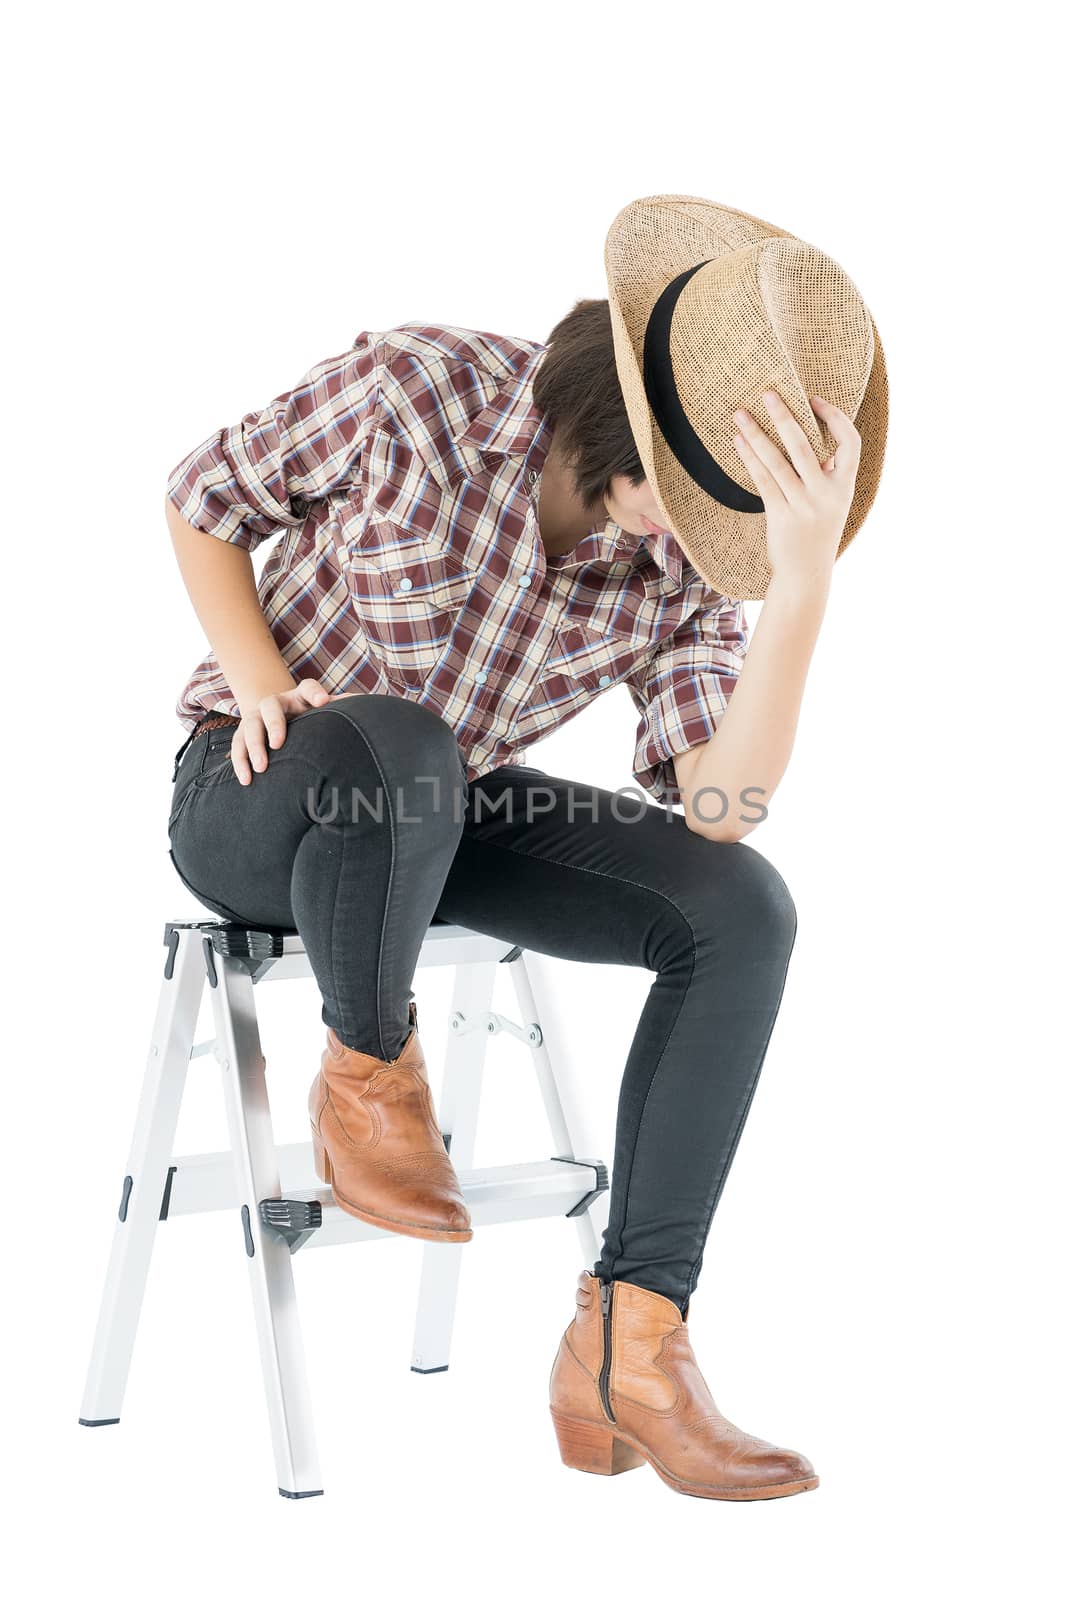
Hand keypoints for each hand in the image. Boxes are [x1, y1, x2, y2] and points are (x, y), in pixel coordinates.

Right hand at [231, 678, 331, 784]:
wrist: (279, 716)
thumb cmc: (309, 717)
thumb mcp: (325, 711)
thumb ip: (341, 708)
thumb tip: (365, 705)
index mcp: (299, 696)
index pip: (307, 687)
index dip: (315, 693)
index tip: (323, 702)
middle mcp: (275, 703)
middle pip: (270, 706)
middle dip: (274, 724)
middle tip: (278, 744)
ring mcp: (256, 717)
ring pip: (249, 727)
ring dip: (253, 747)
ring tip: (261, 768)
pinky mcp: (243, 734)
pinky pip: (237, 746)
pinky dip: (240, 763)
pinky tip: (247, 780)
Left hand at [733, 391, 861, 592]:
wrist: (806, 574)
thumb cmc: (817, 531)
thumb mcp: (833, 502)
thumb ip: (827, 474)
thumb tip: (813, 440)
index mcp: (845, 486)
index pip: (850, 442)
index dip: (834, 418)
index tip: (813, 400)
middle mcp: (826, 494)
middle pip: (804, 446)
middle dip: (785, 416)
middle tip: (767, 393)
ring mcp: (803, 506)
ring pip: (777, 462)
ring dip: (757, 434)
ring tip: (740, 413)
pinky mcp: (781, 516)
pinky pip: (762, 480)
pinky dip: (750, 458)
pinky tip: (738, 442)